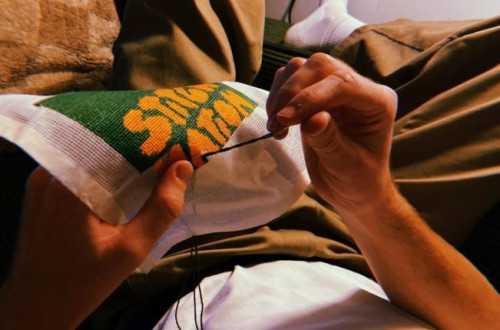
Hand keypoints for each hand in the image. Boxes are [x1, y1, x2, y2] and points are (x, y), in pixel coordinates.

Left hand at [0, 161, 192, 329]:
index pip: (116, 142)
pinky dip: (103, 170)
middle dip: (137, 147)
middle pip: (101, 145)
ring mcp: (41, 180)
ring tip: (152, 162)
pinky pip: (78, 168)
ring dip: (120, 158)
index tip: (177, 142)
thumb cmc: (83, 282)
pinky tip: (124, 180)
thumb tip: (183, 167)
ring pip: (90, 156)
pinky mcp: (40, 190)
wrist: (36, 307)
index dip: (149, 139)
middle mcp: (50, 173)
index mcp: (70, 184)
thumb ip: (161, 208)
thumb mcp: (132, 249)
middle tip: (170, 152)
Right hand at [266, 53, 397, 214]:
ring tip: (276, 126)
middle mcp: (358, 87)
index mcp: (377, 102)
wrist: (351, 188)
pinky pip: (290, 78)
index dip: (310, 97)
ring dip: (281, 94)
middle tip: (277, 124)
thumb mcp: (346, 167)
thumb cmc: (357, 180)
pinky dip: (277, 96)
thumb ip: (330, 141)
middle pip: (320, 66)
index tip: (284, 120)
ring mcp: (334, 88)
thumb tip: (312, 119)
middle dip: (292, 91)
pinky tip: (280, 124)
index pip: (343, 83)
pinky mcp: (314, 93)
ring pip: (301, 67)